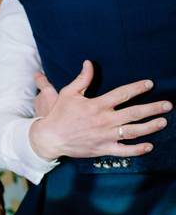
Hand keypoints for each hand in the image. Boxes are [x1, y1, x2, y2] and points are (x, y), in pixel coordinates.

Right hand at [28, 61, 170, 159]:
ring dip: (150, 127)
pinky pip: (124, 150)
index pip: (122, 94)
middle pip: (134, 113)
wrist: (50, 138)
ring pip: (133, 131)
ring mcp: (105, 136)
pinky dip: (137, 150)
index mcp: (97, 105)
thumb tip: (89, 63)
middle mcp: (105, 120)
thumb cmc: (59, 114)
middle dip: (153, 108)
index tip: (150, 83)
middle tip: (168, 105)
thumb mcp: (68, 93)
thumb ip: (82, 79)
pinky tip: (149, 146)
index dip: (137, 88)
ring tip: (163, 121)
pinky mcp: (103, 149)